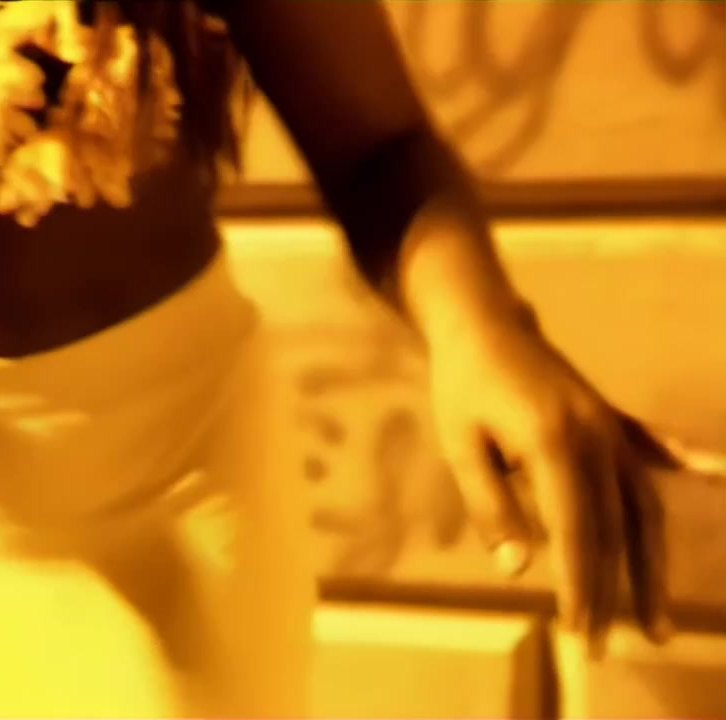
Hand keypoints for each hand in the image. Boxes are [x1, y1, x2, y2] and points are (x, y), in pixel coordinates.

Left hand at [427, 308, 675, 654]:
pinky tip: (715, 473)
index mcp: (556, 446)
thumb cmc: (462, 385)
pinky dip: (686, 462)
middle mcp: (597, 439)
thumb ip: (490, 505)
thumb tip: (517, 569)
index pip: (576, 533)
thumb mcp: (460, 445)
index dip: (580, 587)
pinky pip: (653, 448)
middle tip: (607, 647)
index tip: (579, 632)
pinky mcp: (613, 418)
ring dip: (652, 564)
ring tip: (658, 619)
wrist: (482, 321)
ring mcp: (611, 427)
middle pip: (615, 530)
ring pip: (643, 505)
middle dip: (614, 594)